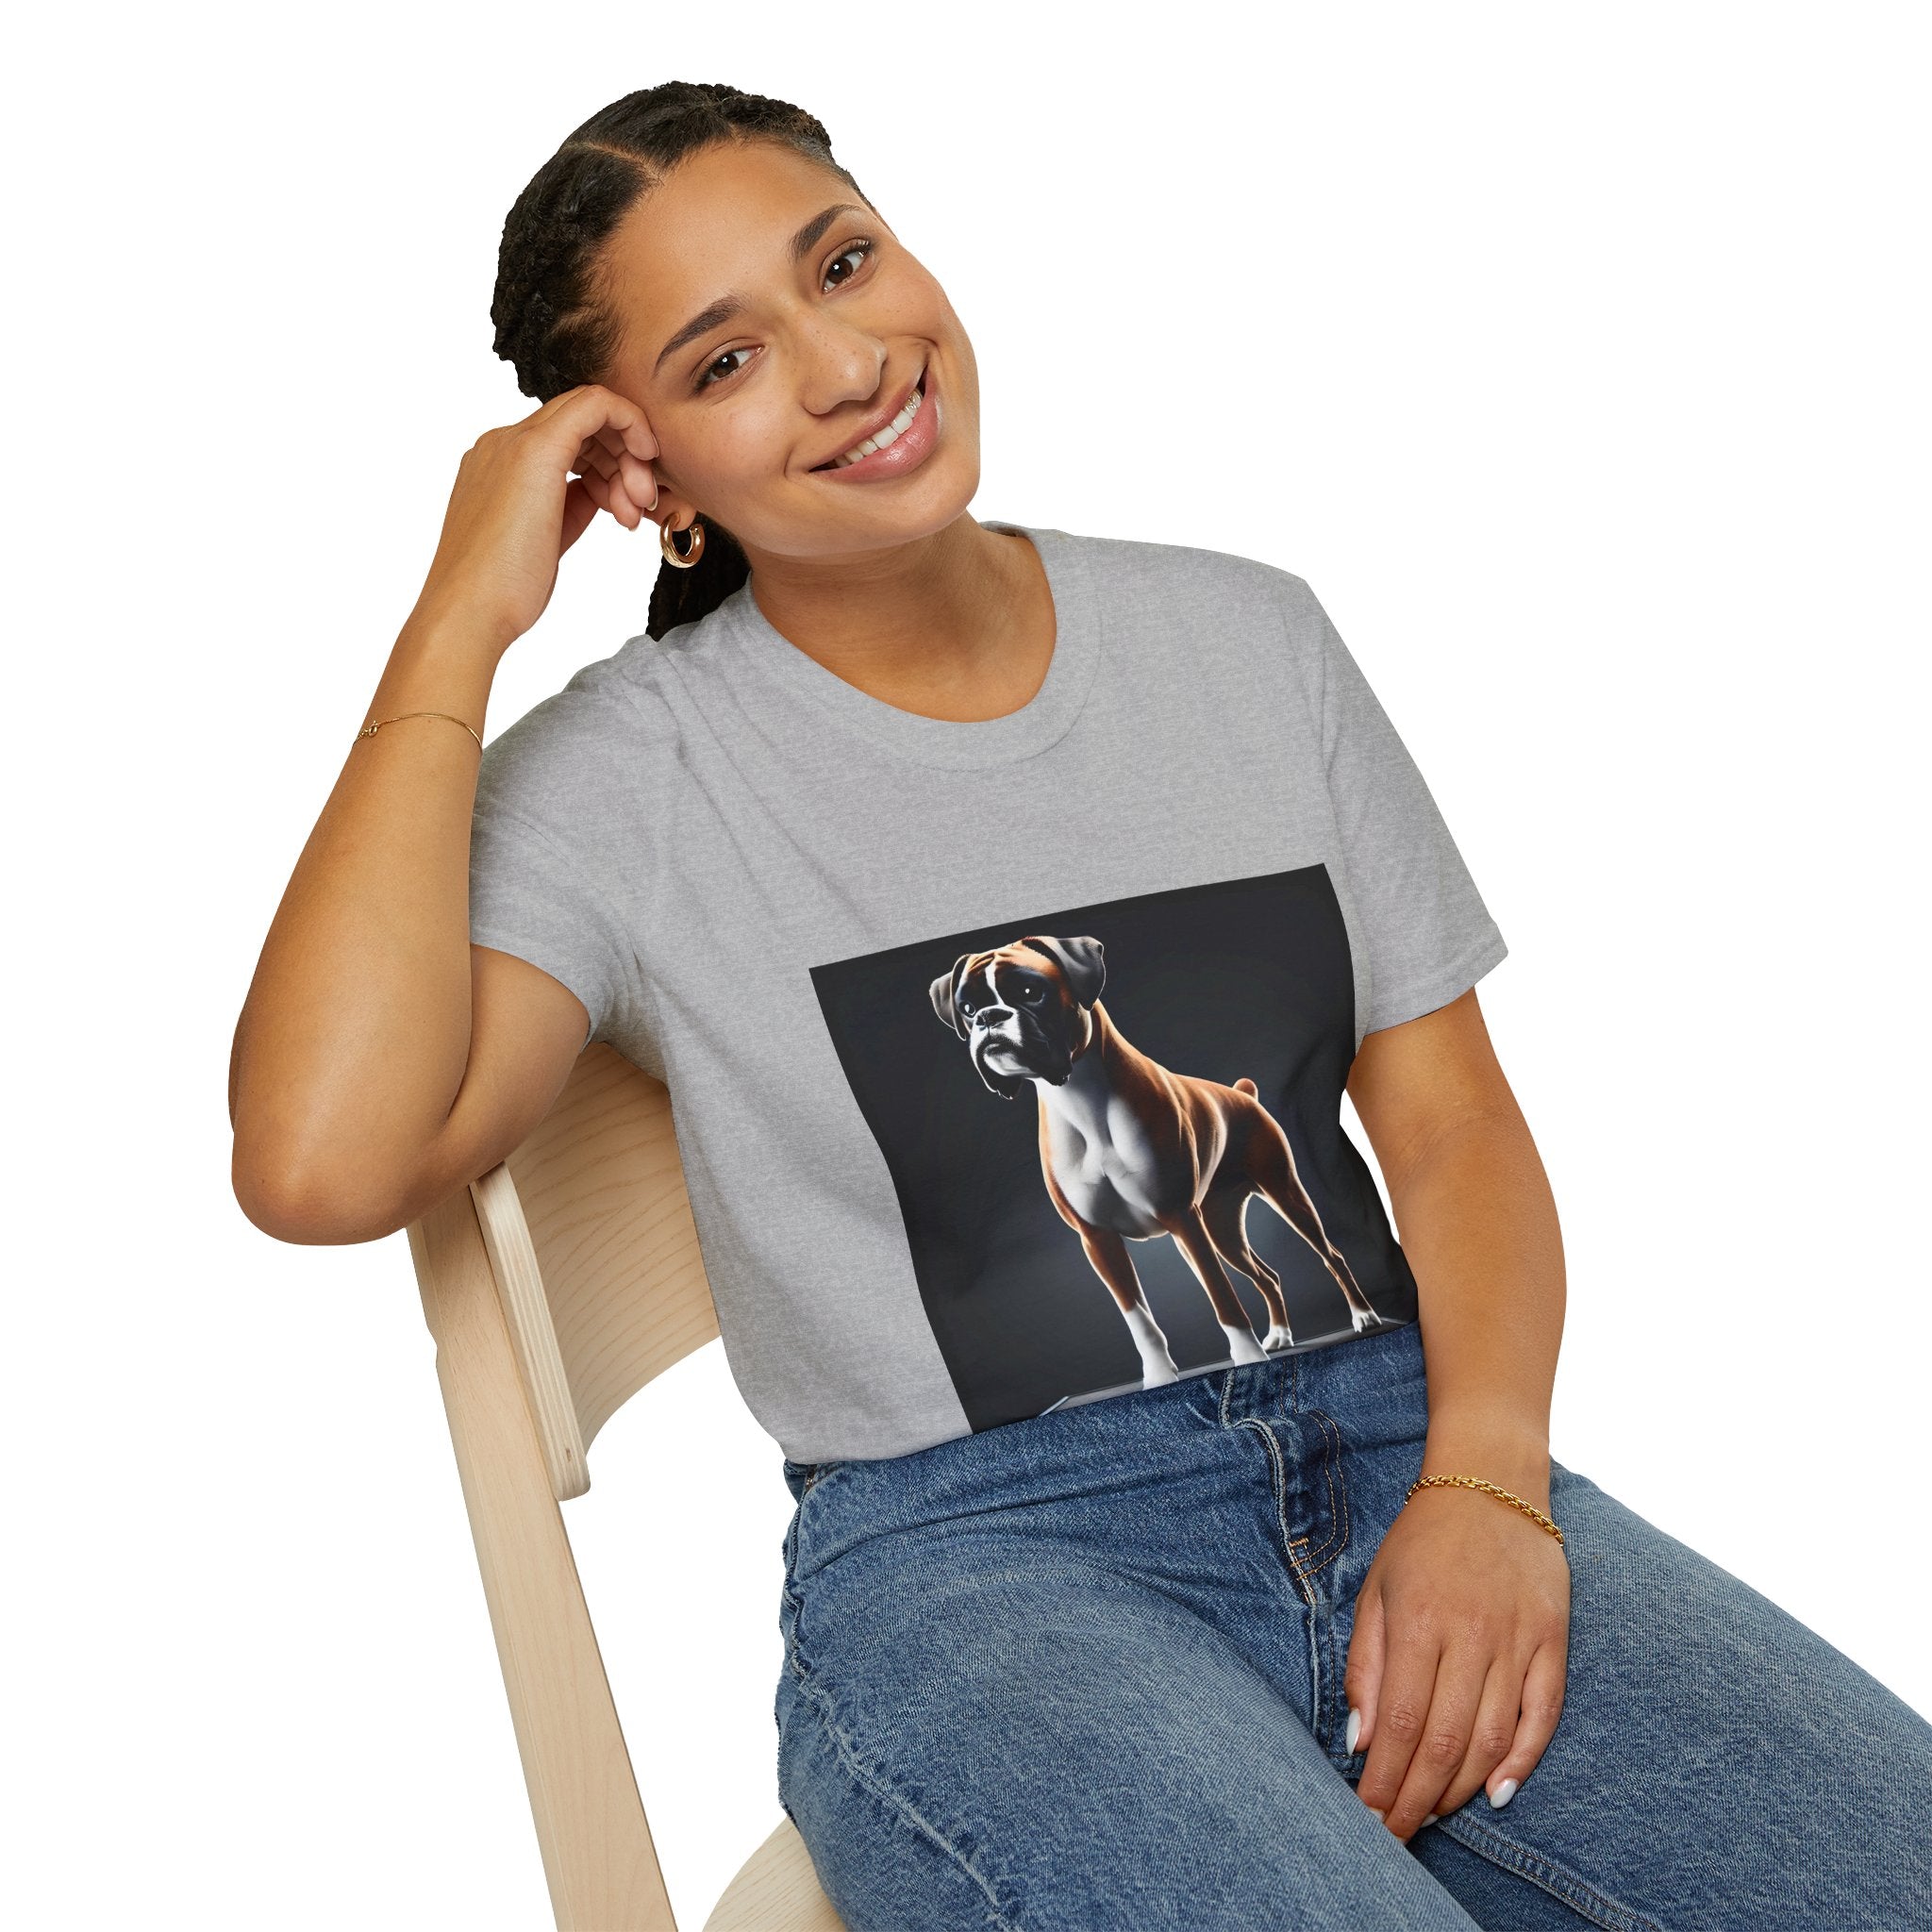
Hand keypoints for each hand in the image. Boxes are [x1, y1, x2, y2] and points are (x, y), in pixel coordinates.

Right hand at [409, 383, 659, 658]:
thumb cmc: (503, 591)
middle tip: (640, 507)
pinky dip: (631, 424)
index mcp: (499, 464)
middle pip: (581, 424)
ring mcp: (514, 442)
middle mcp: (502, 443)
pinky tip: (645, 459)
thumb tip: (601, 492)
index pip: (567, 440)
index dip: (608, 464)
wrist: (470, 610)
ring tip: (634, 512)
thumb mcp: (547, 538)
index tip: (628, 503)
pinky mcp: (535, 449)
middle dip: (623, 459)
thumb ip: (570, 505)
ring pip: (591, 413)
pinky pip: (596, 405)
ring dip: (628, 458)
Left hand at [1344, 1476, 1570, 1840]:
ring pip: (1493, 1738)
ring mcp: (1518, 1638)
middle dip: (1417, 1799)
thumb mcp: (1376, 1590)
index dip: (1385, 1780)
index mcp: (1419, 1620)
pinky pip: (1543, 1715)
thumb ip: (1366, 1666)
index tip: (1369, 1817)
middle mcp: (1471, 1634)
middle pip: (1445, 1741)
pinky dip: (1522, 1761)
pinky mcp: (1553, 1640)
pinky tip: (1497, 1793)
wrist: (1491, 1483)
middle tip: (1397, 1834)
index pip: (1401, 1723)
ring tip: (1433, 1814)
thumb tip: (1360, 1741)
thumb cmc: (1423, 1541)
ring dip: (1461, 1788)